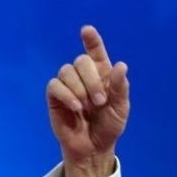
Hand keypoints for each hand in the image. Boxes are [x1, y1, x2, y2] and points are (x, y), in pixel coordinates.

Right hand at [45, 25, 129, 176]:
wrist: (94, 147)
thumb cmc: (109, 125)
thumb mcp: (121, 108)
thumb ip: (121, 87)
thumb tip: (122, 66)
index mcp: (102, 74)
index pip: (95, 52)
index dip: (92, 40)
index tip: (87, 30)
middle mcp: (83, 76)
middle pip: (81, 61)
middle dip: (92, 80)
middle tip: (101, 101)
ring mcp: (68, 84)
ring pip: (67, 71)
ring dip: (80, 89)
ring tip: (87, 107)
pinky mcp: (55, 96)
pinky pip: (55, 85)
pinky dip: (67, 95)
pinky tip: (76, 108)